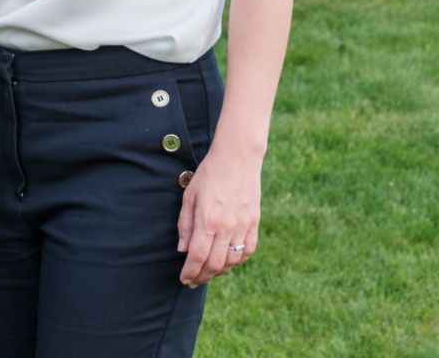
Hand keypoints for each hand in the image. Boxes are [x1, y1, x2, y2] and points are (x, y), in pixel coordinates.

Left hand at [176, 145, 260, 287]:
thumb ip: (185, 225)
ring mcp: (243, 226)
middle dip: (202, 277)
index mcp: (208, 221)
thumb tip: (183, 250)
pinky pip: (248, 250)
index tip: (184, 279)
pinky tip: (229, 261)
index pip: (197, 257)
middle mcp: (227, 227)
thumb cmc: (209, 174)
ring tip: (209, 272)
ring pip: (233, 261)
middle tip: (193, 281)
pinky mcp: (254, 222)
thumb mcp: (190, 196)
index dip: (190, 273)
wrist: (237, 158)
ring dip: (219, 271)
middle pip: (215, 264)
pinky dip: (238, 261)